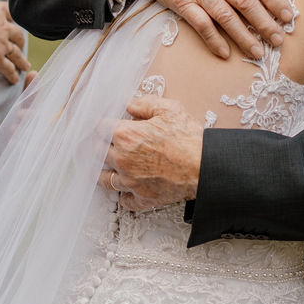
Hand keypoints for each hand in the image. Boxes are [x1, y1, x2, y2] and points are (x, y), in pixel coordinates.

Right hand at [0, 0, 29, 84]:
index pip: (10, 13)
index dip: (12, 17)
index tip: (13, 21)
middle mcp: (3, 28)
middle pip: (17, 34)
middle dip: (20, 40)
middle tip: (21, 44)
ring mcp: (1, 45)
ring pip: (15, 53)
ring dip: (21, 59)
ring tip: (24, 65)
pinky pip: (7, 68)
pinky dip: (12, 74)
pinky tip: (14, 79)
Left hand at [100, 95, 203, 211]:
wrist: (206, 167)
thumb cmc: (189, 139)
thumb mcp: (168, 109)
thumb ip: (142, 103)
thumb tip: (126, 102)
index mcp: (126, 135)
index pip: (99, 128)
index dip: (101, 124)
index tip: (104, 125)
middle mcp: (123, 159)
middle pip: (97, 152)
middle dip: (99, 144)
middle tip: (104, 142)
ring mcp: (131, 181)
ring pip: (104, 179)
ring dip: (103, 172)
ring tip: (104, 167)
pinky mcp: (142, 198)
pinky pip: (125, 200)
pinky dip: (125, 195)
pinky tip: (127, 189)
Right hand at [119, 0, 291, 58]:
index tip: (288, 16)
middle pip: (245, 2)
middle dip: (264, 23)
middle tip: (278, 39)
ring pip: (225, 16)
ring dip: (243, 36)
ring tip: (257, 51)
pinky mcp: (181, 1)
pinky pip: (200, 23)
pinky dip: (213, 39)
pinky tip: (225, 52)